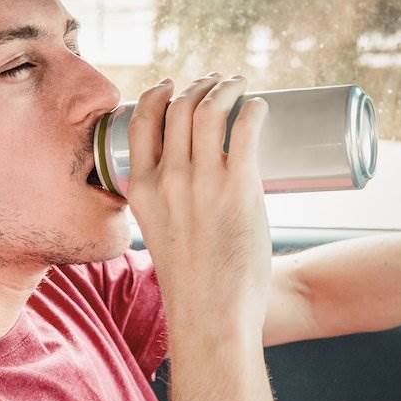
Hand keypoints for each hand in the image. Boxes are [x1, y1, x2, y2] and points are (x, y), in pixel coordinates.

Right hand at [124, 73, 270, 335]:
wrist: (212, 316)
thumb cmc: (193, 286)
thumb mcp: (161, 235)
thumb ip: (168, 210)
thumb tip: (195, 193)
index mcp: (140, 189)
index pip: (142, 120)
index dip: (159, 93)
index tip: (175, 86)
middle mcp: (167, 179)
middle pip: (179, 107)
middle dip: (200, 86)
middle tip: (218, 84)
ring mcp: (202, 182)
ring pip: (209, 110)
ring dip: (226, 88)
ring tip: (239, 86)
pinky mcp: (238, 188)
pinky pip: (245, 129)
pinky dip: (252, 108)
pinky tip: (260, 106)